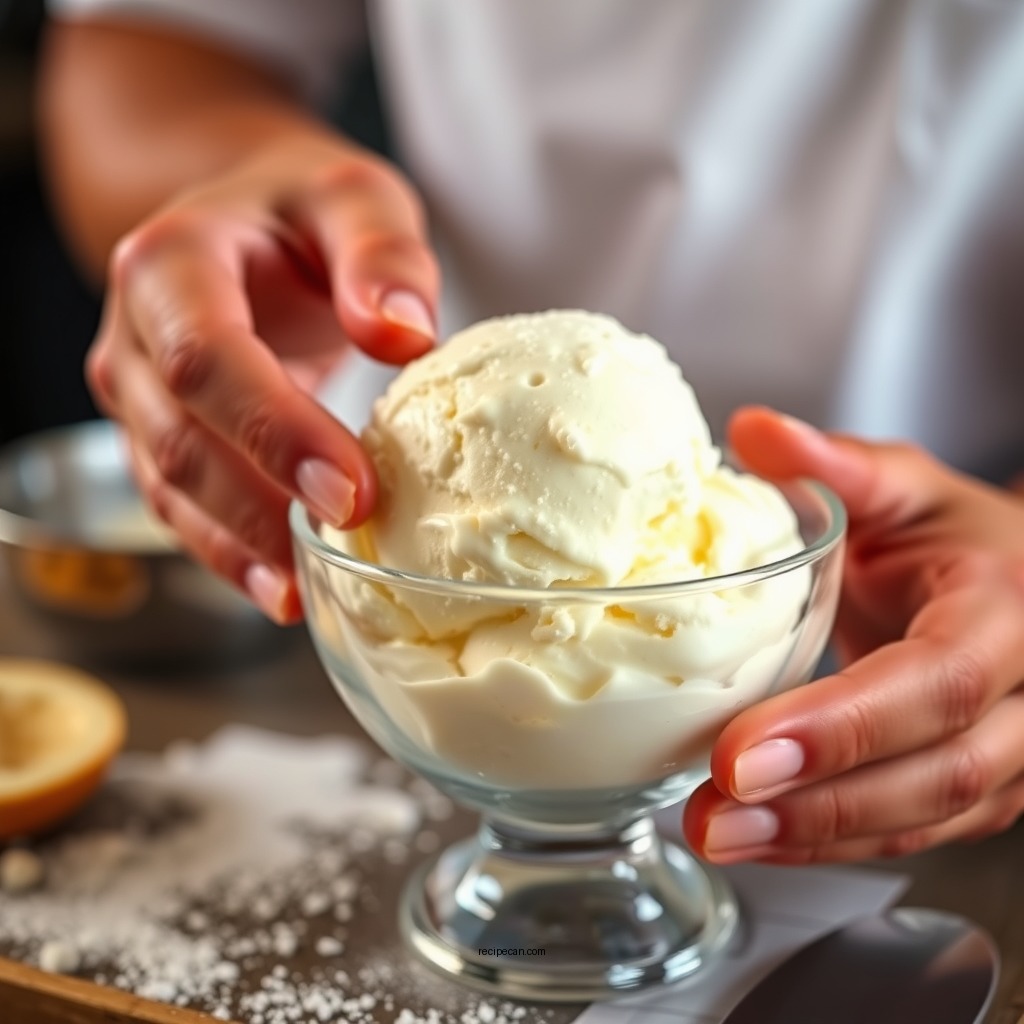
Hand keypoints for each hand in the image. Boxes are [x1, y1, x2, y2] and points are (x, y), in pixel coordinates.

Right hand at [87, 136, 438, 622]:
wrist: (245, 222)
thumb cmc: (303, 212)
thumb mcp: (353, 197)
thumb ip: (381, 253)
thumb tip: (404, 335)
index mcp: (172, 263)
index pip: (208, 358)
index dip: (275, 430)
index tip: (353, 489)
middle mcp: (136, 334)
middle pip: (183, 436)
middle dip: (263, 501)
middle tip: (346, 541)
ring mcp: (139, 393)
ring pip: (173, 486)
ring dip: (241, 545)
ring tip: (306, 592)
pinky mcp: (159, 436)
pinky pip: (182, 506)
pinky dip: (230, 552)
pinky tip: (282, 587)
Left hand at [684, 408, 1023, 862]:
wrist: (1018, 584)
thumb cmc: (956, 537)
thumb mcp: (905, 488)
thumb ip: (837, 465)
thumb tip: (753, 431)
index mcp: (1006, 610)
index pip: (934, 681)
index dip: (840, 726)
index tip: (739, 752)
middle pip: (936, 770)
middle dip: (817, 802)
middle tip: (713, 813)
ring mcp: (1014, 754)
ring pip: (925, 817)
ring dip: (814, 837)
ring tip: (716, 834)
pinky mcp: (984, 790)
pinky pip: (914, 832)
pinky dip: (833, 843)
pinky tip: (762, 841)